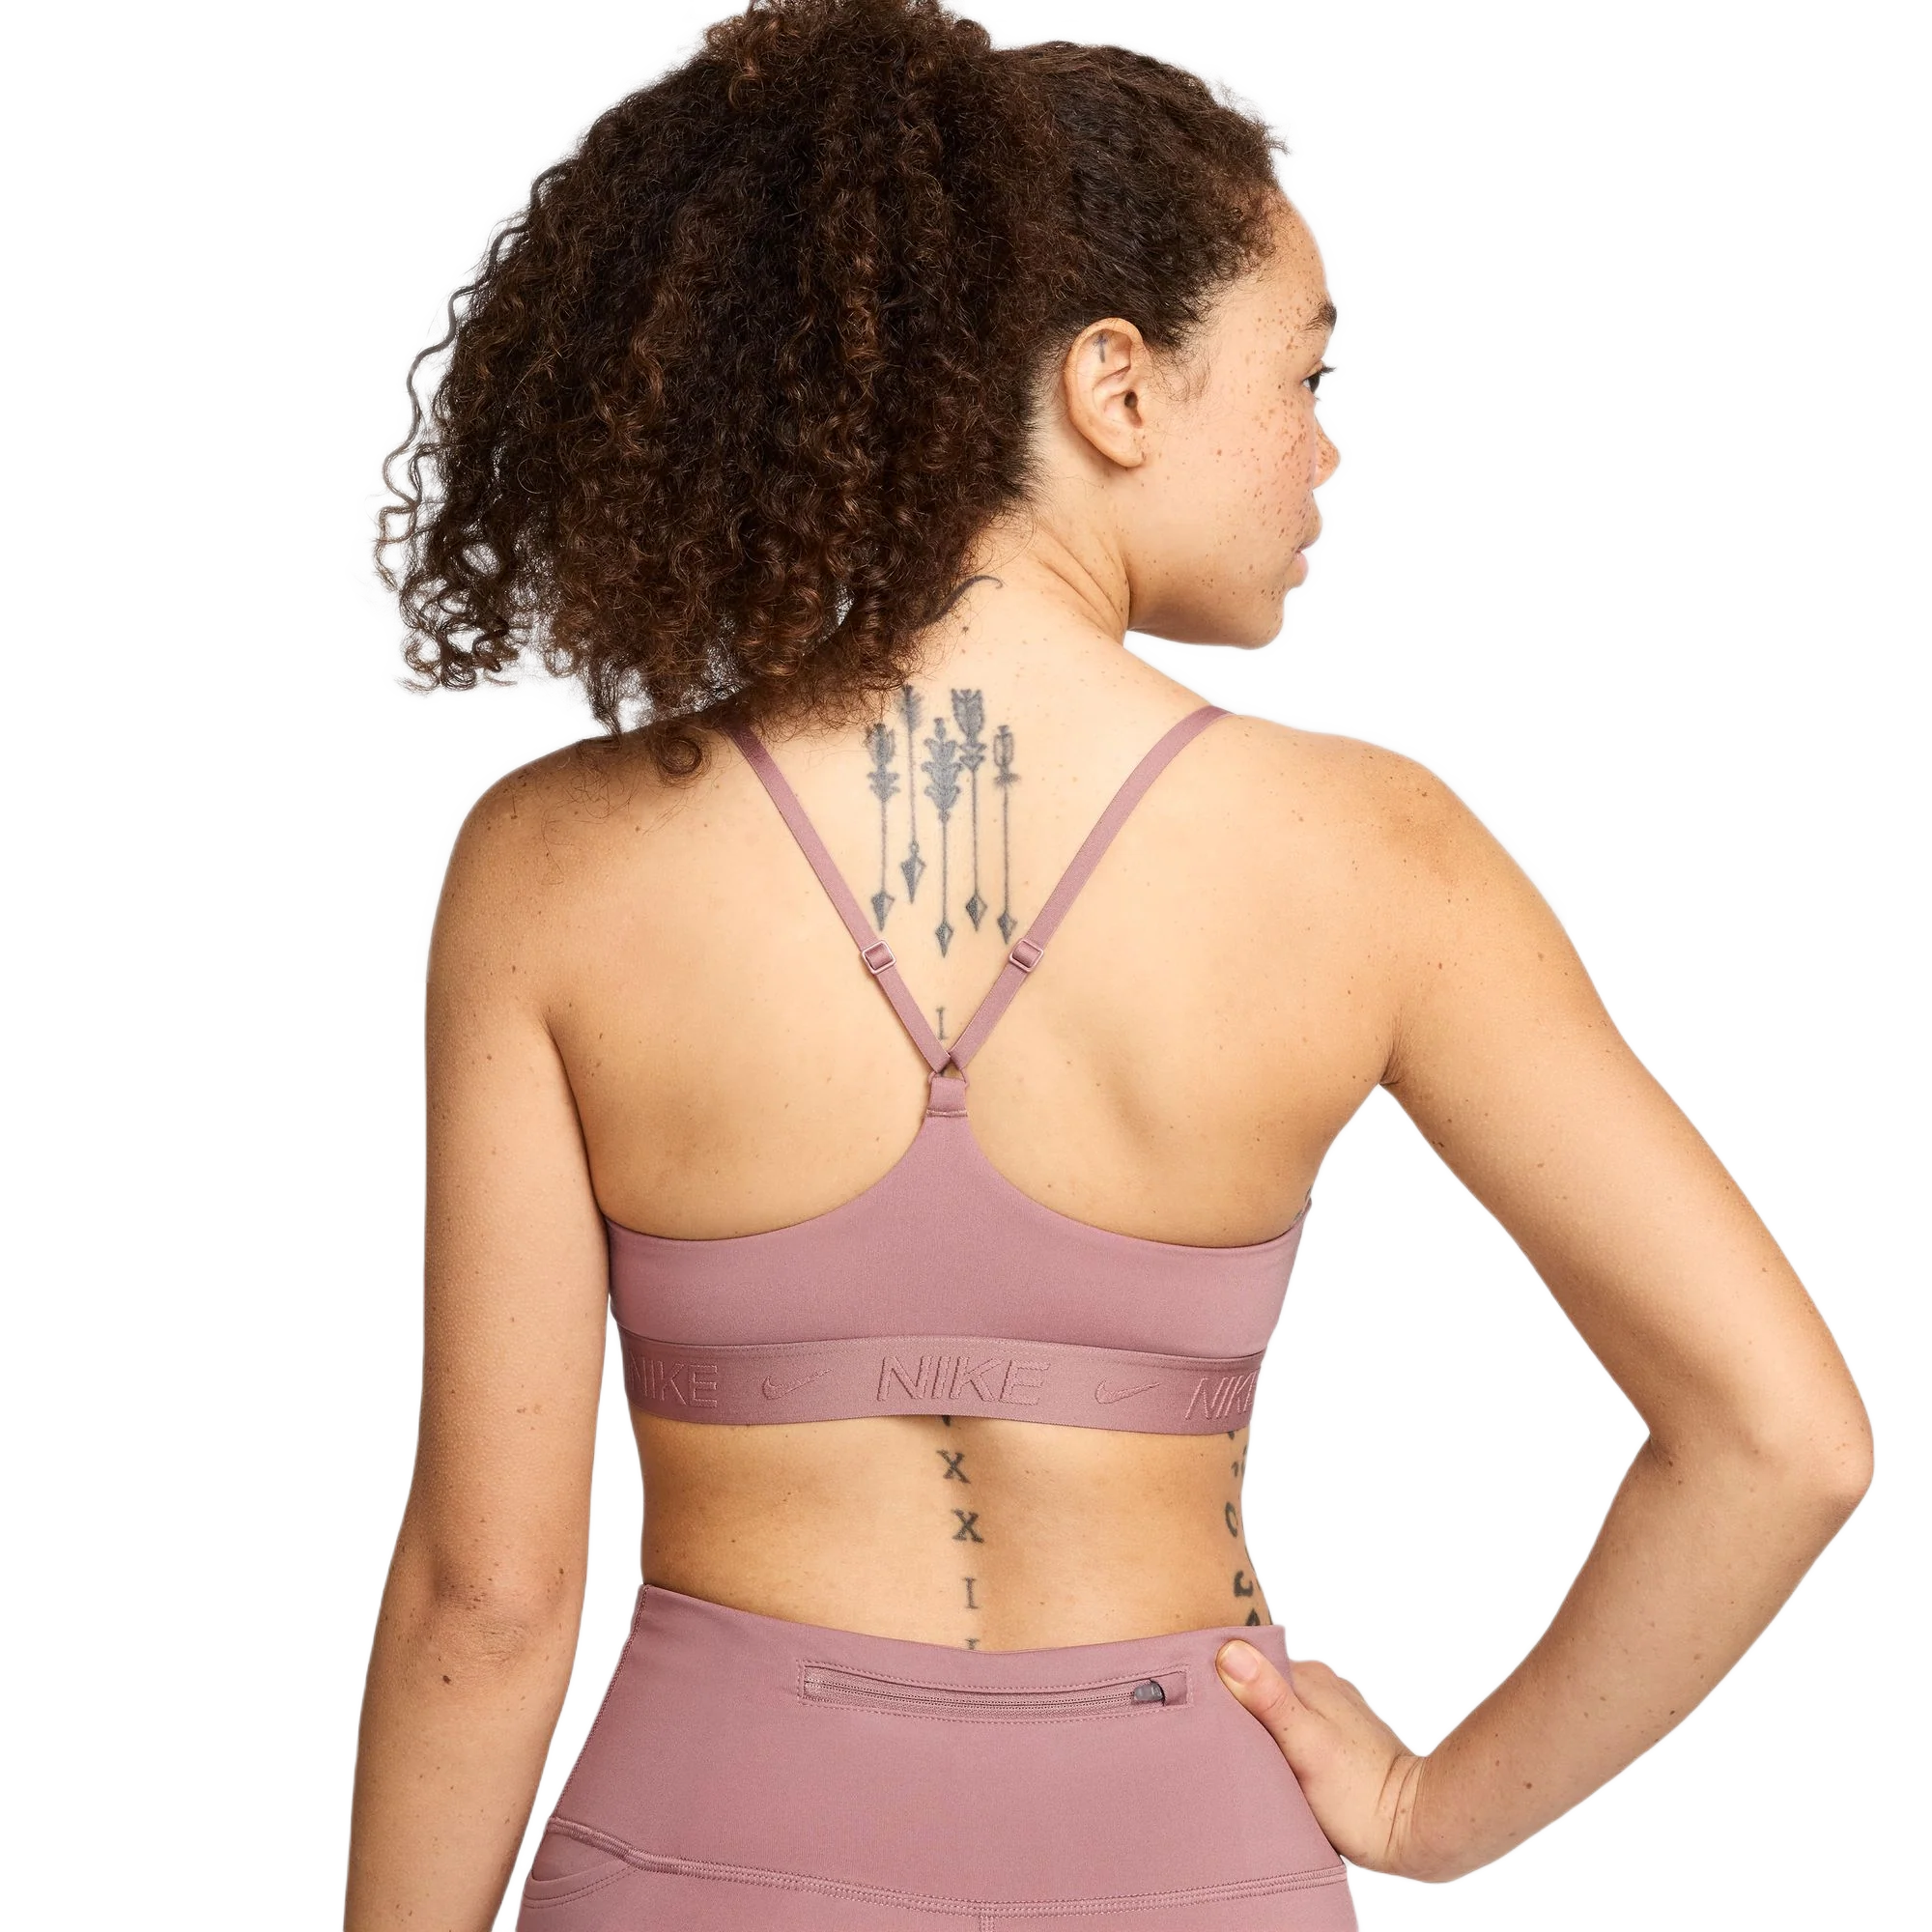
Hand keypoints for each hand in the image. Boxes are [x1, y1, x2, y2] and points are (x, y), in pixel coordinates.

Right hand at [1214, 1639, 1456, 1882]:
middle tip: (1207, 1737)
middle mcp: (1321, 1688)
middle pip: (1258, 1687)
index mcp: (1308, 1677)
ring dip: (1255, 1729)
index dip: (1217, 1681)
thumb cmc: (1360, 1795)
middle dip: (1233, 1707)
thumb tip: (1231, 1651)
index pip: (1246, 1663)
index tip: (1193, 1703)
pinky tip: (1268, 1770)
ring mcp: (1329, 1715)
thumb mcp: (1306, 1743)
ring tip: (1234, 1757)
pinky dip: (1275, 1745)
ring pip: (1275, 1711)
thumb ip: (1269, 1697)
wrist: (1412, 1830)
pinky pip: (1292, 1732)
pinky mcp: (1334, 1744)